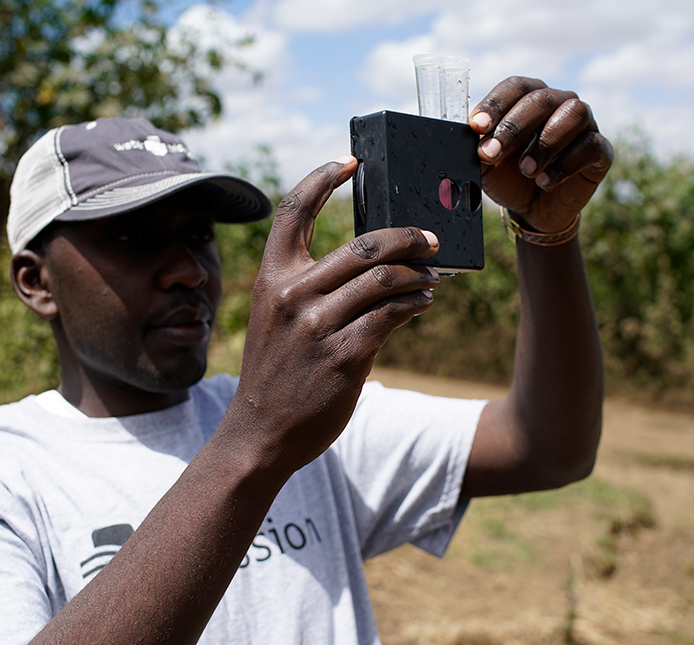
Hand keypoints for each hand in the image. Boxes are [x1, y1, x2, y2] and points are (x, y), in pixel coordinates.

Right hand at [228, 157, 441, 471]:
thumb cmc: (275, 373)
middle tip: (430, 239)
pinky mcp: (344, 356)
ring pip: (384, 280)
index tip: (351, 160)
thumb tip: (369, 259)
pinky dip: (414, 305)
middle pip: (362, 245)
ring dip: (418, 274)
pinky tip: (423, 304)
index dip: (322, 178)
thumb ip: (306, 286)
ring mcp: (318, 326)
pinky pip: (391, 317)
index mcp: (271, 278)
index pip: (292, 211)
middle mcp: (292, 296)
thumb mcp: (274, 319)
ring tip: (432, 277)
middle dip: (405, 237)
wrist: (261, 434)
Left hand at [470, 77, 613, 234]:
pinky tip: (545, 182)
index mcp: (529, 98)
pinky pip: (591, 145)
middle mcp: (560, 103)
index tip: (476, 127)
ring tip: (526, 170)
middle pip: (541, 99)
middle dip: (513, 127)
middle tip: (491, 154)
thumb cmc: (509, 177)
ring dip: (545, 142)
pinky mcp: (601, 150)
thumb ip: (477, 148)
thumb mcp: (487, 165)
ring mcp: (584, 125)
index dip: (495, 104)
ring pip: (574, 113)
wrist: (533, 210)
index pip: (515, 87)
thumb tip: (467, 136)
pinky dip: (566, 165)